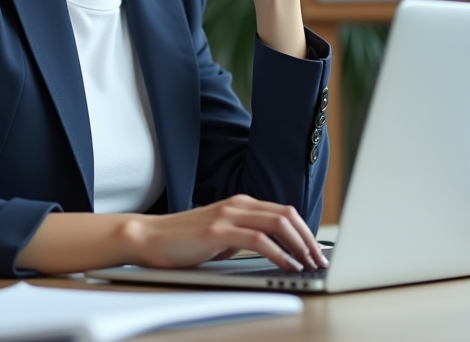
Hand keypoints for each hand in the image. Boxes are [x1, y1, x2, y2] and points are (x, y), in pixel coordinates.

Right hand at [120, 194, 328, 271]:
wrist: (149, 238)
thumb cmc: (184, 241)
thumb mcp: (222, 236)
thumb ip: (245, 236)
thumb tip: (274, 250)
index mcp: (241, 203)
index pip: (284, 213)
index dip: (306, 232)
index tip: (317, 252)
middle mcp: (238, 204)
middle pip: (288, 216)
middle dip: (309, 239)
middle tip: (320, 260)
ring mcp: (228, 215)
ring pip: (278, 224)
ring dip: (299, 246)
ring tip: (309, 265)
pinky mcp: (218, 231)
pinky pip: (259, 240)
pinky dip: (279, 254)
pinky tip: (288, 266)